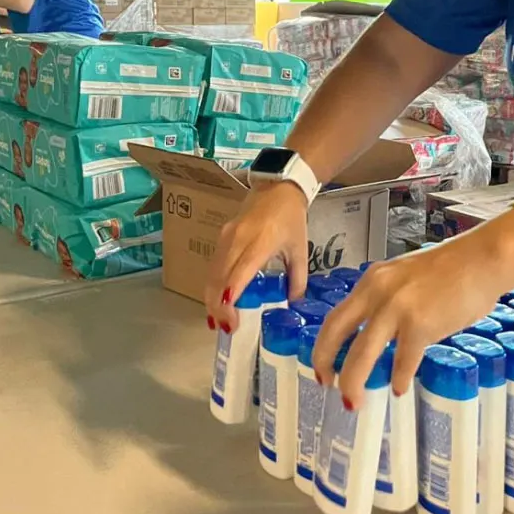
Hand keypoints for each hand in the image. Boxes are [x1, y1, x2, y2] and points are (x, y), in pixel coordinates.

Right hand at [205, 181, 308, 331]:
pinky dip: (213, 284)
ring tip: (219, 320)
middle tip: (226, 328)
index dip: (230, 298)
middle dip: (218, 306)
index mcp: (260, 243)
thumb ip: (298, 278)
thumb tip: (293, 303)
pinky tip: (218, 299)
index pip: (238, 274)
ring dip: (212, 298)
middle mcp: (238, 240)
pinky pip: (214, 264)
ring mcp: (226, 236)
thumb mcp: (301, 249)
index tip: (229, 320)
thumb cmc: (291, 218)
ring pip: (212, 273)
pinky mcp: (221, 235)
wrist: (278, 185)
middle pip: (219, 278)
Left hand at [312, 235, 510, 409]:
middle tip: (327, 386)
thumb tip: (376, 333)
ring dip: (354, 381)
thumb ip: (386, 300)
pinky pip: (403, 360)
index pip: (335, 317)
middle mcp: (378, 292)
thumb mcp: (405, 277)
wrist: (483, 259)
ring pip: (362, 352)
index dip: (323, 345)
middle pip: (337, 333)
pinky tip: (399, 388)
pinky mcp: (421, 323)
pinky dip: (399, 378)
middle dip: (326, 364)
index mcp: (372, 281)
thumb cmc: (451, 270)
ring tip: (355, 401)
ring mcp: (398, 307)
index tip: (323, 366)